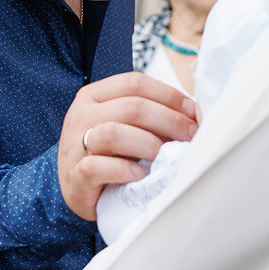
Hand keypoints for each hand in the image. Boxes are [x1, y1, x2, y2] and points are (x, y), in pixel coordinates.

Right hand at [58, 71, 198, 219]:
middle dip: (169, 120)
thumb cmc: (107, 152)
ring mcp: (74, 144)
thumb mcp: (123, 124)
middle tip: (190, 136)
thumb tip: (194, 114)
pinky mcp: (74, 175)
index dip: (168, 94)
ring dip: (147, 143)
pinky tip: (139, 175)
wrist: (75, 186)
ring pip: (113, 133)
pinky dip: (122, 170)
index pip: (134, 83)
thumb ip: (148, 115)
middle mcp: (81, 114)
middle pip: (131, 107)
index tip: (192, 111)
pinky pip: (97, 167)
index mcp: (94, 95)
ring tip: (164, 156)